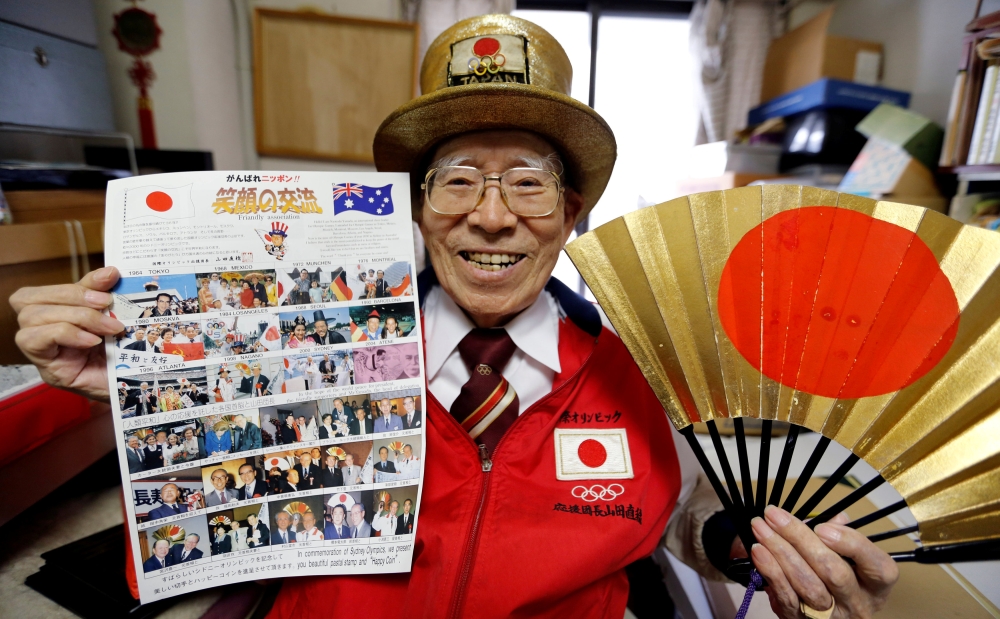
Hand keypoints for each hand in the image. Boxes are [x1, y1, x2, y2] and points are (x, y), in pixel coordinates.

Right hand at [11, 267, 122, 400]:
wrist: (136, 390)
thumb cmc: (123, 356)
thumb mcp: (112, 320)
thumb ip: (103, 297)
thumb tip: (109, 271)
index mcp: (54, 315)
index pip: (44, 290)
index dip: (73, 281)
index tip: (110, 277)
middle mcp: (39, 331)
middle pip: (30, 299)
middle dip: (73, 295)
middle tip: (107, 303)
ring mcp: (39, 350)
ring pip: (33, 317)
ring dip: (76, 316)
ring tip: (108, 327)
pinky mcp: (45, 367)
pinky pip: (36, 339)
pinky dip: (66, 334)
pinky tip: (91, 341)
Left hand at [749, 505, 897, 618]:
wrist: (819, 610)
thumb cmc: (834, 571)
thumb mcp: (846, 554)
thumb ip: (841, 532)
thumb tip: (834, 518)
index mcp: (876, 585)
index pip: (878, 567)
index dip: (851, 545)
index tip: (821, 527)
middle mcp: (857, 604)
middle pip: (834, 572)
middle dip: (800, 539)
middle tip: (776, 516)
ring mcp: (830, 616)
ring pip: (808, 585)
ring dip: (780, 552)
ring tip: (761, 528)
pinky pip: (786, 596)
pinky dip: (771, 571)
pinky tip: (759, 551)